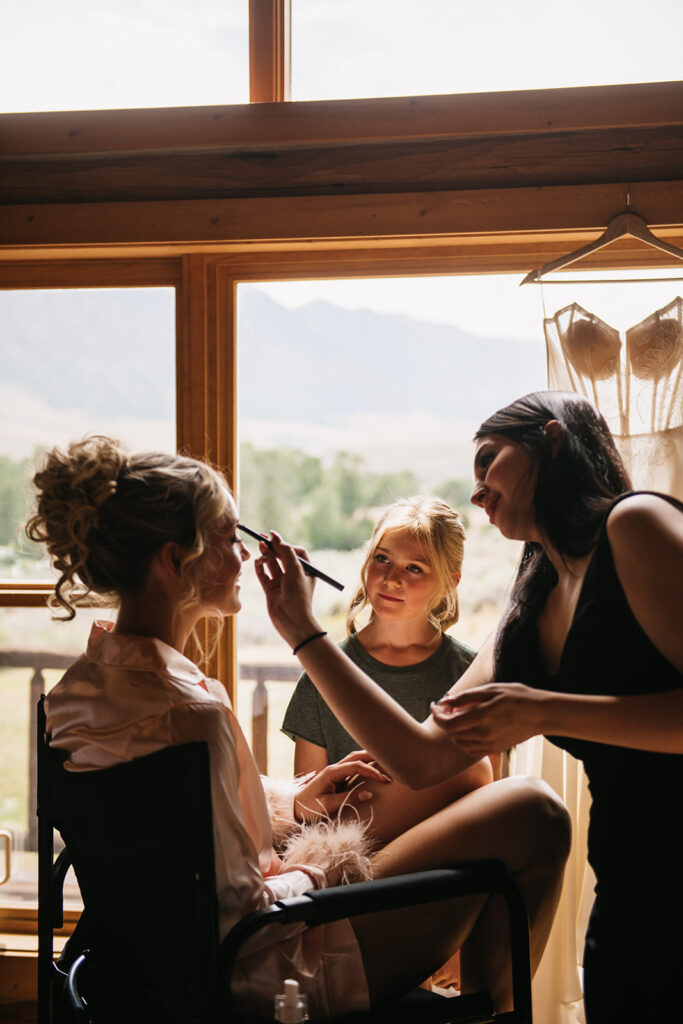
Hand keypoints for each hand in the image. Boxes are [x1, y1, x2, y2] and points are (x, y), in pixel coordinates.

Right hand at [253, 532, 319, 648]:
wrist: (291, 620)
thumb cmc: (298, 595)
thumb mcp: (295, 569)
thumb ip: (286, 552)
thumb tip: (276, 538)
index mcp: (305, 571)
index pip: (296, 552)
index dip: (286, 544)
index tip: (275, 538)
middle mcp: (294, 576)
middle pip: (282, 556)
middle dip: (273, 548)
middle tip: (263, 538)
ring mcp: (281, 583)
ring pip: (272, 564)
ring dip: (266, 555)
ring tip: (261, 549)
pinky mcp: (270, 590)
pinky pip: (263, 575)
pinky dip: (259, 567)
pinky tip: (257, 561)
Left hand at [294, 753, 390, 822]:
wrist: (295, 808)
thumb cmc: (309, 806)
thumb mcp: (328, 805)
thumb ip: (348, 799)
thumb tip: (369, 794)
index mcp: (331, 772)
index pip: (356, 766)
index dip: (371, 771)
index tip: (384, 780)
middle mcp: (334, 768)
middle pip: (356, 756)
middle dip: (373, 758)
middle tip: (391, 763)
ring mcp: (335, 772)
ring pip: (355, 759)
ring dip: (369, 759)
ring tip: (385, 762)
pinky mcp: (337, 778)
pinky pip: (353, 768)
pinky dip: (364, 765)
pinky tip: (373, 768)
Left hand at [430, 683, 547, 756]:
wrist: (541, 714)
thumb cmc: (517, 697)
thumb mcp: (491, 689)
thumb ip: (466, 697)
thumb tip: (445, 701)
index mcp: (482, 716)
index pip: (448, 723)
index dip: (436, 715)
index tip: (433, 705)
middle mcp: (484, 734)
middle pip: (451, 734)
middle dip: (444, 720)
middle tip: (448, 707)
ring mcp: (490, 744)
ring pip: (459, 743)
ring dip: (454, 730)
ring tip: (460, 716)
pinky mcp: (495, 749)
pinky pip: (471, 749)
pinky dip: (464, 740)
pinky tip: (470, 727)